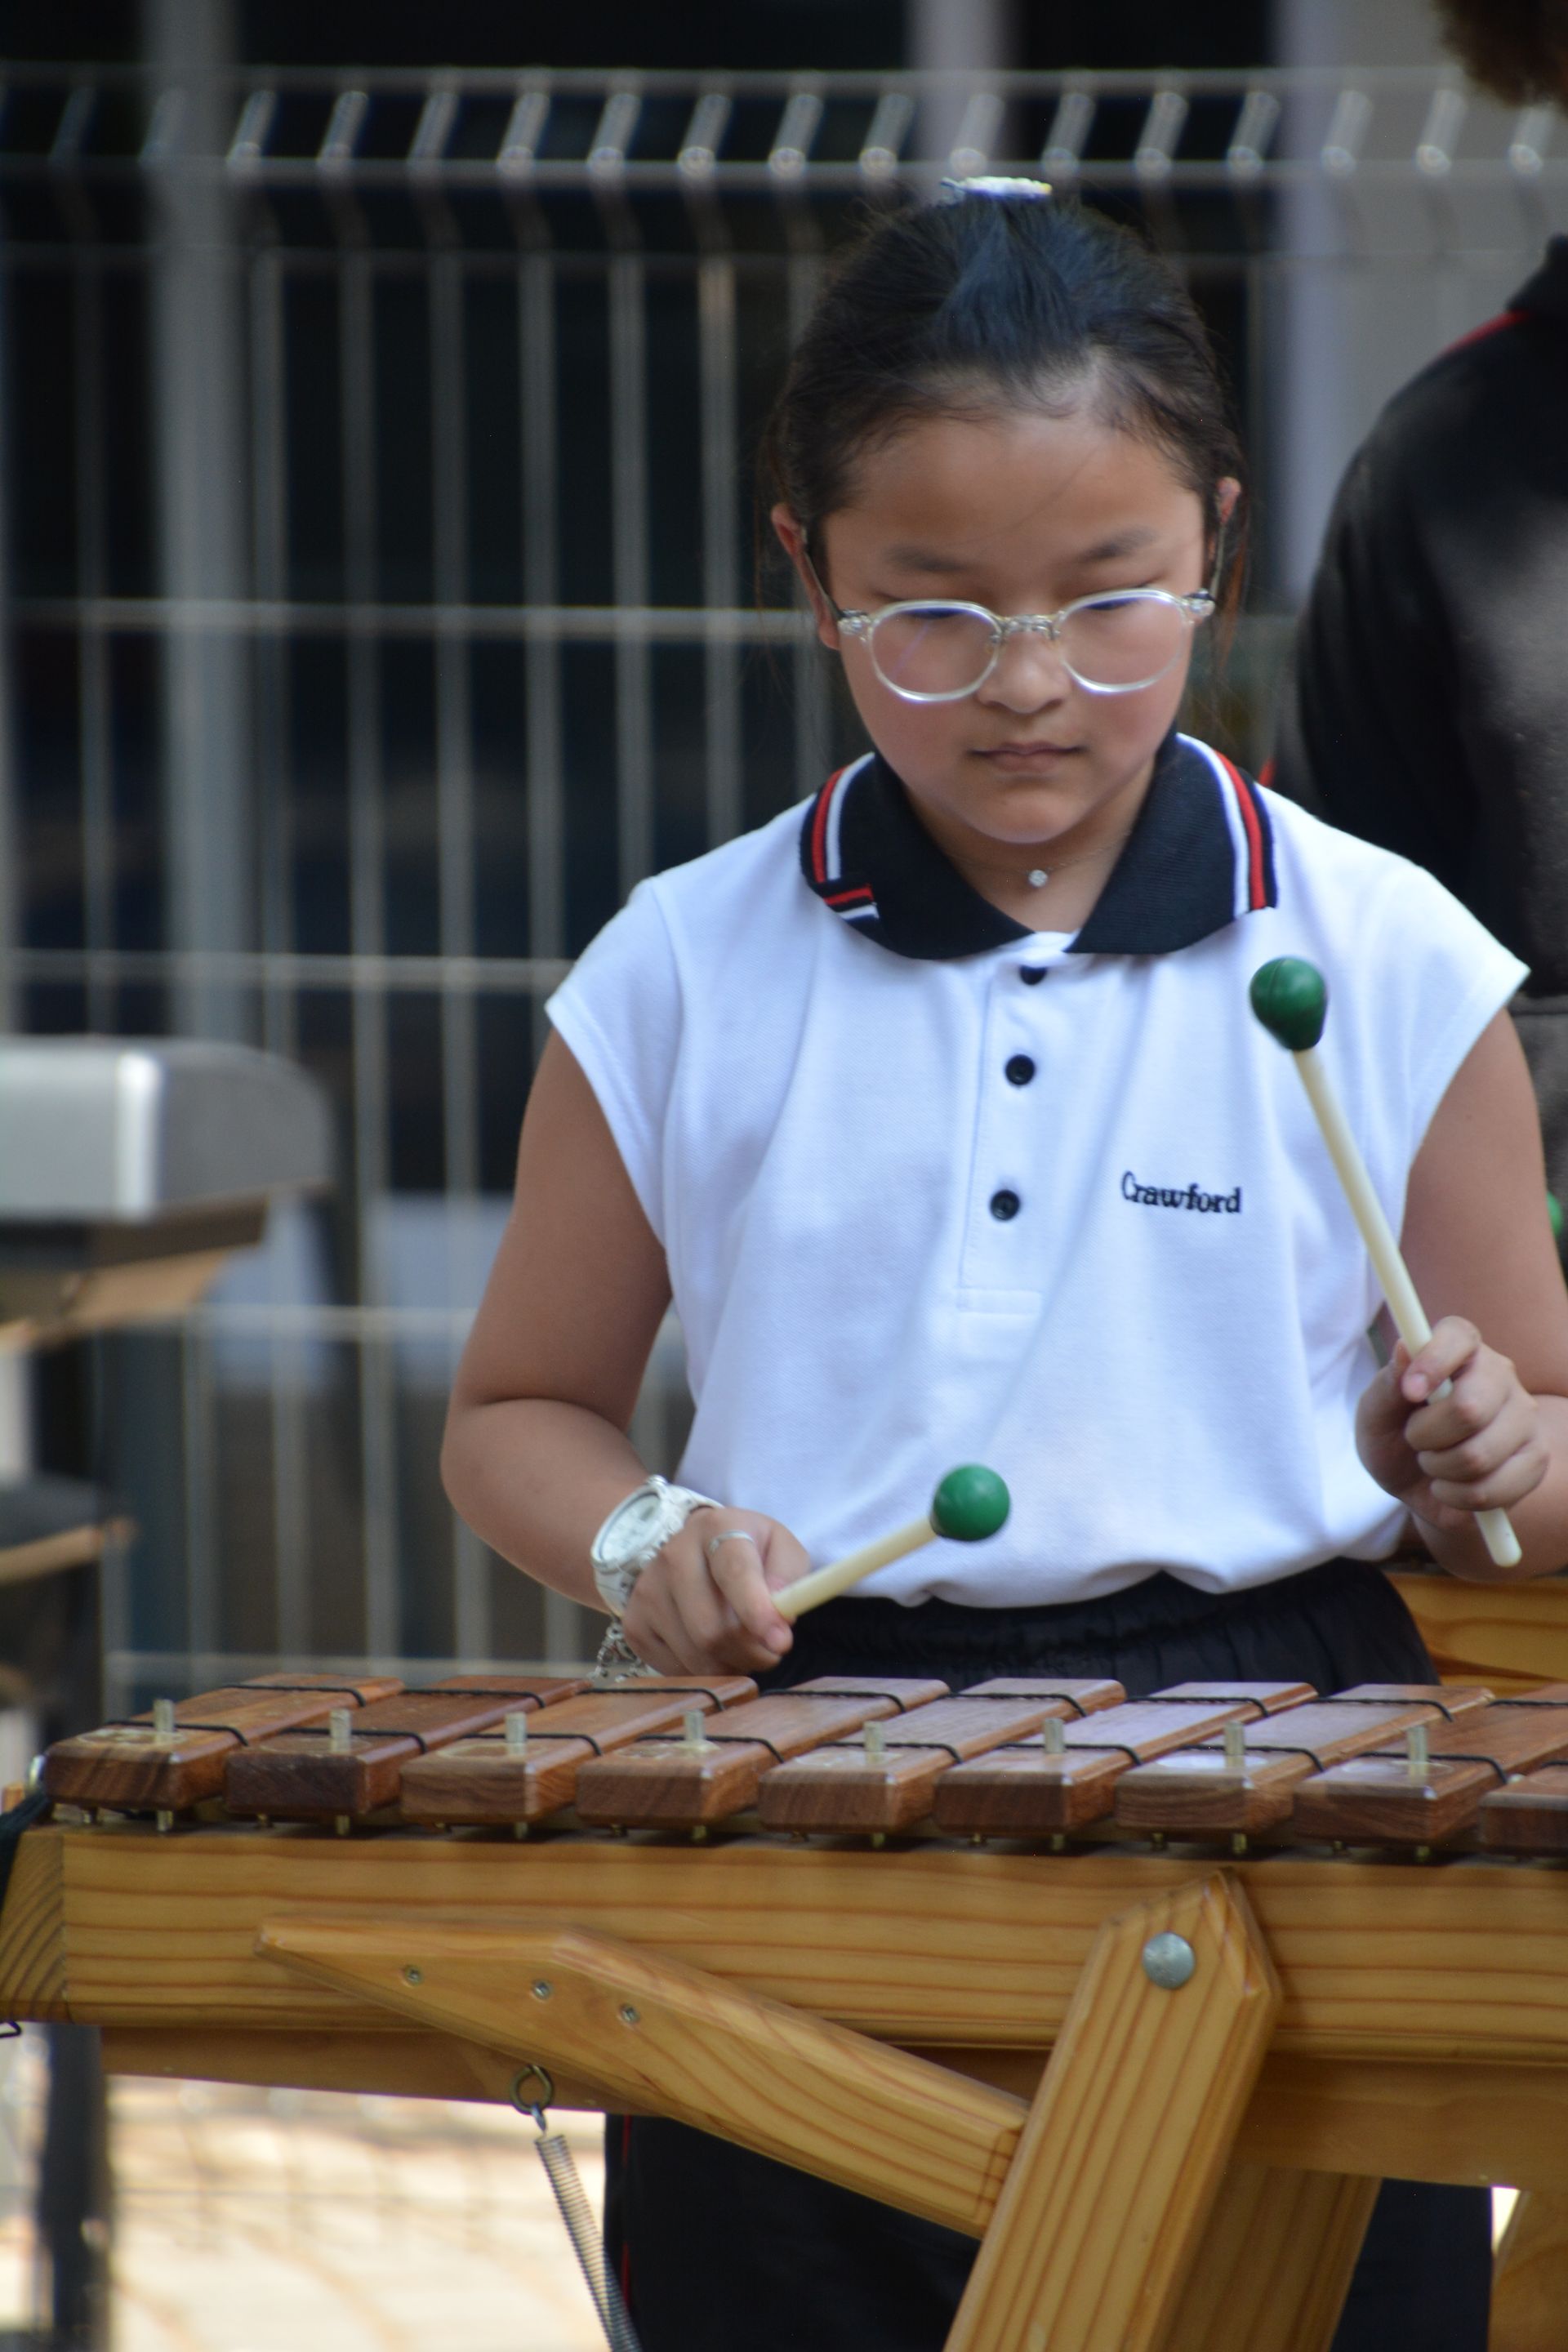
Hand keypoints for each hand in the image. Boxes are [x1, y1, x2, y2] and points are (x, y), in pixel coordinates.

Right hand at [620, 1506, 809, 1673]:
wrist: (692, 1548)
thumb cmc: (747, 1551)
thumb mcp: (779, 1547)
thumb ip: (789, 1575)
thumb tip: (779, 1615)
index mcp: (716, 1528)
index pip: (734, 1573)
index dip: (758, 1612)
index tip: (780, 1642)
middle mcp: (673, 1555)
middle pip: (712, 1629)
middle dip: (751, 1653)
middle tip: (769, 1651)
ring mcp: (648, 1591)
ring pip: (696, 1657)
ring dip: (731, 1665)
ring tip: (742, 1648)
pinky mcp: (635, 1625)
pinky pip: (676, 1670)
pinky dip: (704, 1672)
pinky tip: (713, 1651)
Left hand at [1356, 1316, 1547, 1536]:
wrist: (1418, 1486)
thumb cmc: (1395, 1437)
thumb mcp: (1375, 1414)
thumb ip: (1388, 1383)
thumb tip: (1406, 1347)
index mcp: (1459, 1349)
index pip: (1458, 1336)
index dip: (1432, 1362)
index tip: (1409, 1392)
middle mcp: (1500, 1374)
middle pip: (1469, 1408)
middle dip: (1425, 1436)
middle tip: (1415, 1439)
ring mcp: (1524, 1416)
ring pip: (1478, 1456)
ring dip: (1439, 1469)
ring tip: (1433, 1463)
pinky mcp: (1535, 1459)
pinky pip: (1492, 1489)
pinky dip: (1457, 1497)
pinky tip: (1451, 1487)